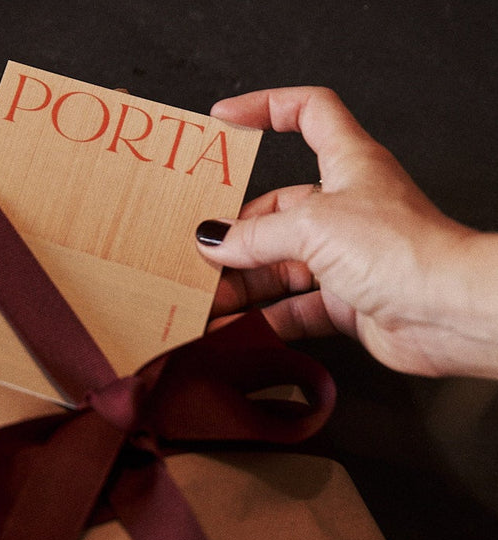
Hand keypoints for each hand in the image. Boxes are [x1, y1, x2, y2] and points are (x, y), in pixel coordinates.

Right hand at [198, 87, 497, 379]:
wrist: (444, 310)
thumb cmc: (402, 251)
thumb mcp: (313, 227)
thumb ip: (257, 236)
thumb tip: (215, 240)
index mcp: (349, 164)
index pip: (309, 113)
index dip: (267, 108)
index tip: (226, 122)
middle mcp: (348, 207)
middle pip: (278, 211)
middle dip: (236, 235)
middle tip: (199, 255)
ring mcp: (347, 257)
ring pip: (281, 266)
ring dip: (242, 284)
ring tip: (207, 299)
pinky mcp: (348, 302)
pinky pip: (294, 308)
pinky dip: (264, 319)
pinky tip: (234, 327)